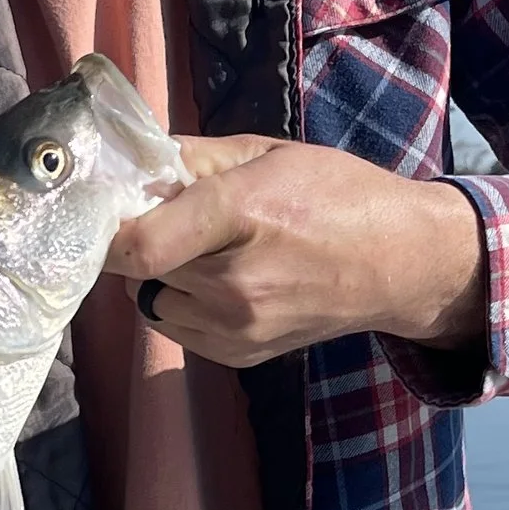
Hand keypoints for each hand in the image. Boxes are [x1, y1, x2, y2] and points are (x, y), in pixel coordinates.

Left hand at [104, 137, 486, 366]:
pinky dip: (181, 303)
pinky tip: (220, 280)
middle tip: (167, 217)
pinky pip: (176, 327)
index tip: (108, 210)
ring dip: (160, 275)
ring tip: (204, 250)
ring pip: (151, 302)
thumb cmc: (338, 195)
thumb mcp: (266, 153)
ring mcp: (239, 328)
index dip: (109, 229)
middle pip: (139, 270)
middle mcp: (236, 283)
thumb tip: (130, 162)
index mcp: (242, 215)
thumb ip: (191, 158)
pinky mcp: (240, 355)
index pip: (138, 244)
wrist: (400, 263)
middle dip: (142, 242)